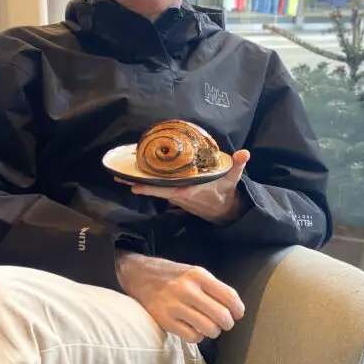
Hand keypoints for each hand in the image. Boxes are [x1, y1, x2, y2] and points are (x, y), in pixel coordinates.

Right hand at [116, 252, 244, 343]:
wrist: (139, 275)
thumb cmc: (173, 276)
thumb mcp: (194, 272)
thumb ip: (213, 287)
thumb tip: (234, 309)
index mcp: (197, 275)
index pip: (229, 296)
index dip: (238, 309)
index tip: (237, 314)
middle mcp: (186, 289)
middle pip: (221, 315)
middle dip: (228, 323)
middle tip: (225, 323)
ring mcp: (174, 306)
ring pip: (209, 328)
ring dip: (214, 331)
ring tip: (209, 327)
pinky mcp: (165, 320)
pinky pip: (192, 336)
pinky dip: (198, 336)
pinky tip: (194, 329)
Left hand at [119, 150, 250, 224]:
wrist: (223, 211)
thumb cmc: (225, 192)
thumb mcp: (232, 179)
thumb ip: (237, 166)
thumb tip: (245, 153)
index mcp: (189, 191)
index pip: (167, 190)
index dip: (152, 188)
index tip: (136, 186)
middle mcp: (178, 194)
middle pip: (154, 189)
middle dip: (137, 183)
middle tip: (118, 177)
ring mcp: (175, 196)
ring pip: (154, 189)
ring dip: (138, 183)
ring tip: (120, 176)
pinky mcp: (174, 195)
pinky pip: (158, 188)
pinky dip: (147, 183)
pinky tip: (134, 177)